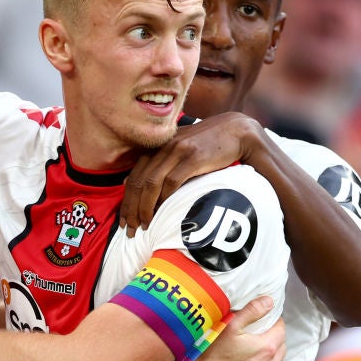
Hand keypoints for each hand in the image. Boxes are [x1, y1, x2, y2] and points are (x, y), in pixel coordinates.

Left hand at [119, 113, 262, 235]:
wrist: (236, 130)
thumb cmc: (207, 146)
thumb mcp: (178, 153)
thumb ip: (157, 166)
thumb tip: (131, 184)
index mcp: (156, 149)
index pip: (133, 177)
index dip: (126, 201)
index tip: (124, 221)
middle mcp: (163, 148)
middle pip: (137, 182)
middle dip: (131, 209)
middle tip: (130, 229)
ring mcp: (177, 152)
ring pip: (151, 183)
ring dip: (144, 207)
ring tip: (144, 225)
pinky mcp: (193, 157)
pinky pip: (172, 180)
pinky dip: (164, 198)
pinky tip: (162, 212)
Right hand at [173, 295, 284, 360]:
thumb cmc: (209, 356)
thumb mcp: (228, 326)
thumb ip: (251, 311)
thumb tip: (270, 302)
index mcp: (266, 348)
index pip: (280, 329)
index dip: (272, 322)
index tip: (263, 321)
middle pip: (280, 347)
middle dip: (272, 340)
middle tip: (256, 337)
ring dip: (271, 359)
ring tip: (254, 355)